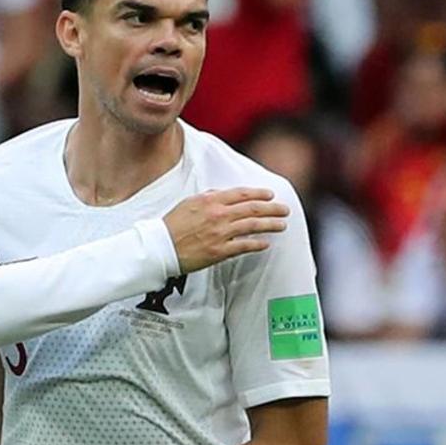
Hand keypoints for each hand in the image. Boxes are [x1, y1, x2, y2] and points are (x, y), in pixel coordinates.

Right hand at [163, 187, 288, 272]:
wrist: (160, 247)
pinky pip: (244, 246)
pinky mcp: (219, 251)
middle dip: (272, 208)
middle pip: (252, 209)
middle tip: (285, 209)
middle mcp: (218, 215)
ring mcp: (220, 233)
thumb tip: (222, 194)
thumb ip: (208, 197)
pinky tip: (266, 244)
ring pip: (252, 226)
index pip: (241, 194)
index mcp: (210, 201)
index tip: (270, 194)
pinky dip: (257, 244)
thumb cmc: (171, 225)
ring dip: (270, 225)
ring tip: (282, 225)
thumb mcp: (188, 203)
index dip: (259, 193)